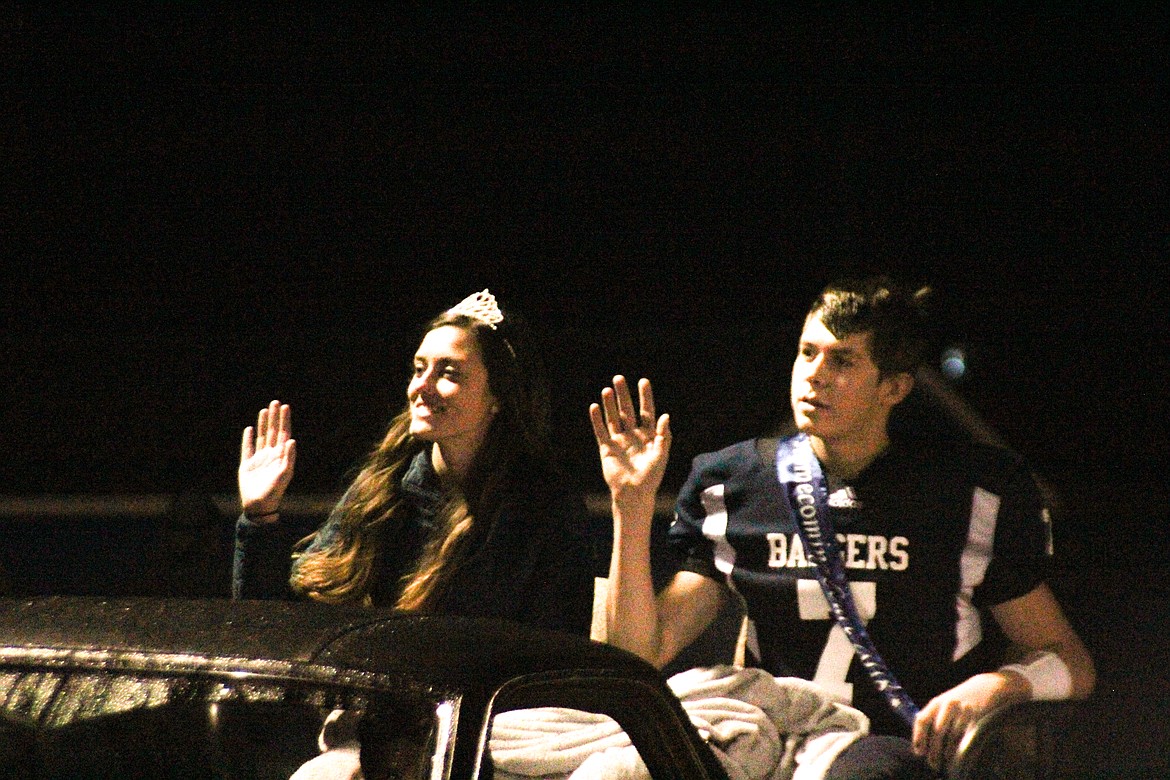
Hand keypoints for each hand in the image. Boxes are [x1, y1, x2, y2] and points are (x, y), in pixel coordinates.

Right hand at [238, 400, 296, 520]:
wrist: (259, 505)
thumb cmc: (274, 492)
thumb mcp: (284, 475)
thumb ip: (289, 458)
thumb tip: (292, 440)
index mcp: (281, 456)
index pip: (284, 433)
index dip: (285, 420)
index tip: (285, 407)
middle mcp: (271, 455)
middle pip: (274, 431)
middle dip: (275, 417)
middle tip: (275, 402)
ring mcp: (259, 459)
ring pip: (262, 436)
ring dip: (263, 423)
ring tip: (264, 410)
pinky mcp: (247, 465)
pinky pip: (247, 448)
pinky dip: (248, 438)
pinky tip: (249, 429)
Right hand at [589, 376, 670, 509]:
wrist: (634, 494)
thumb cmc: (651, 477)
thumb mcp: (661, 456)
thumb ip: (663, 436)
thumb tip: (665, 415)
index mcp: (648, 435)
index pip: (646, 411)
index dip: (645, 396)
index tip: (643, 381)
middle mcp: (633, 435)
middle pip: (627, 410)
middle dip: (623, 395)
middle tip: (619, 378)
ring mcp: (619, 440)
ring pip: (613, 418)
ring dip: (610, 404)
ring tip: (606, 389)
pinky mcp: (606, 448)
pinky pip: (601, 431)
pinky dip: (597, 419)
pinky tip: (594, 407)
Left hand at [912, 671, 1028, 772]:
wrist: (986, 688)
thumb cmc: (960, 700)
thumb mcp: (943, 704)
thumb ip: (932, 718)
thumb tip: (921, 742)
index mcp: (936, 703)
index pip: (922, 720)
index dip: (919, 737)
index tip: (919, 752)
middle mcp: (948, 705)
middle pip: (937, 731)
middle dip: (933, 750)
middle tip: (932, 763)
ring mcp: (962, 710)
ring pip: (952, 736)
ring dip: (947, 752)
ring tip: (944, 761)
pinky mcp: (976, 716)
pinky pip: (966, 736)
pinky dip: (959, 748)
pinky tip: (956, 755)